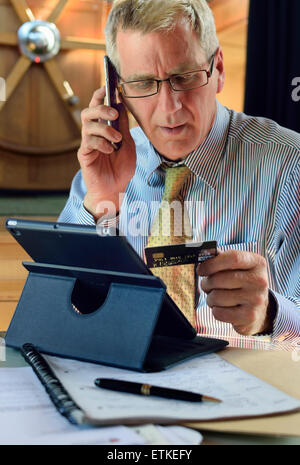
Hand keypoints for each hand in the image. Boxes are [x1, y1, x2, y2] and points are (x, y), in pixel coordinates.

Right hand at [78, 86, 135, 219]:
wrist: (115, 190)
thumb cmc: (121, 168)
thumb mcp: (128, 144)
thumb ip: (123, 126)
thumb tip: (122, 104)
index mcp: (103, 128)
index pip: (97, 106)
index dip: (100, 94)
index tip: (109, 86)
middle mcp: (92, 134)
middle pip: (88, 112)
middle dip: (101, 108)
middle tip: (114, 113)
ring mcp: (87, 144)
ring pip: (87, 125)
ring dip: (104, 128)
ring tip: (116, 138)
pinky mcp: (84, 155)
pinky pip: (88, 142)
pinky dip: (101, 143)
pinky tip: (110, 150)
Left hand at [197, 250, 272, 335]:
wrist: (260, 309)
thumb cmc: (243, 284)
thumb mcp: (239, 267)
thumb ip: (222, 259)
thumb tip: (204, 256)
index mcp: (257, 263)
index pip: (232, 258)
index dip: (212, 263)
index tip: (201, 269)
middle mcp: (259, 280)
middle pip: (219, 279)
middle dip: (207, 283)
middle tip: (207, 285)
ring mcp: (256, 299)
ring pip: (217, 297)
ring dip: (210, 298)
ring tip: (217, 298)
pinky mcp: (249, 316)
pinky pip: (219, 313)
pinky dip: (216, 311)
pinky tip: (224, 308)